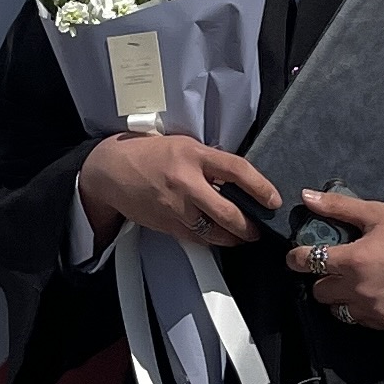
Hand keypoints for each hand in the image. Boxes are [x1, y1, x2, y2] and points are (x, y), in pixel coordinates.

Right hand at [79, 132, 280, 247]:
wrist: (110, 171)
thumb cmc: (147, 154)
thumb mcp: (183, 145)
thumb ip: (209, 160)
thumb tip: (237, 176)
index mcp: (193, 155)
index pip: (237, 170)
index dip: (260, 187)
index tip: (272, 198)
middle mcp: (186, 182)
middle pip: (229, 212)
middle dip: (249, 226)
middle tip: (258, 227)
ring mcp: (176, 207)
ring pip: (214, 232)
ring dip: (233, 237)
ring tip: (242, 235)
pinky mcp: (167, 225)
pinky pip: (196, 238)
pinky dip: (210, 239)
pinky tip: (217, 236)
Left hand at [290, 191, 383, 331]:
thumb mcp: (377, 213)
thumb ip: (338, 207)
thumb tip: (307, 197)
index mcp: (355, 260)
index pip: (308, 262)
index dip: (298, 257)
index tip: (298, 255)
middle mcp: (361, 289)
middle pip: (319, 291)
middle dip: (322, 277)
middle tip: (336, 266)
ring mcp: (374, 309)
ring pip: (337, 310)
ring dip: (339, 296)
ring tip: (354, 281)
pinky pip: (359, 320)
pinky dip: (359, 309)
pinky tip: (371, 292)